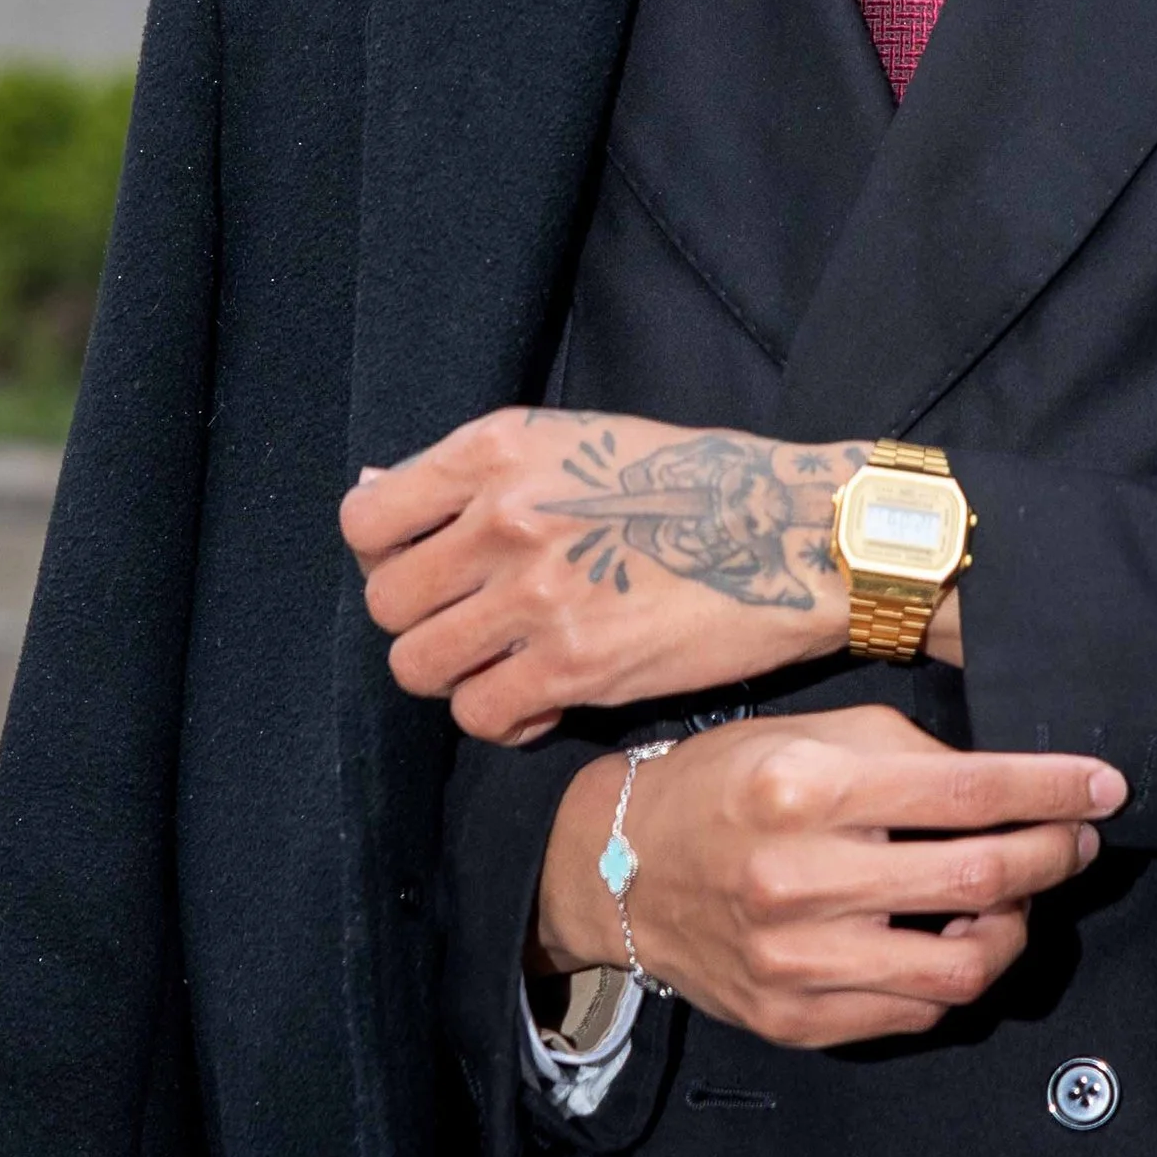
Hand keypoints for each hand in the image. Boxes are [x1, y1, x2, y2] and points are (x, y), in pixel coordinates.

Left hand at [341, 409, 884, 740]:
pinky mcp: (573, 666)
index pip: (366, 519)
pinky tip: (542, 694)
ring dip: (455, 672)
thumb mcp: (573, 441)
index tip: (426, 565)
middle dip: (423, 620)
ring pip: (419, 666)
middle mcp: (506, 516)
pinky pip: (480, 715)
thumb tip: (374, 489)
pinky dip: (503, 714)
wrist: (789, 531)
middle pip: (386, 603)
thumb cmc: (689, 479)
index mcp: (500, 449)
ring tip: (503, 659)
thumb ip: (472, 474)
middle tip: (473, 621)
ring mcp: (537, 595)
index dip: (386, 554)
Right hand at [537, 705, 1126, 1048]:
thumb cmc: (725, 785)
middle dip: (1053, 855)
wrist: (622, 871)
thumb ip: (905, 752)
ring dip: (1017, 927)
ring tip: (1020, 895)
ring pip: (963, 967)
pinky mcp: (799, 1021)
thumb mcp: (808, 734)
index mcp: (809, 790)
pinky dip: (959, 975)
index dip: (1052, 789)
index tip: (1103, 786)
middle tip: (1078, 839)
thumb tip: (1000, 783)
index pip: (967, 793)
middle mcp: (803, 879)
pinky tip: (960, 938)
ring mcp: (800, 962)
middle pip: (979, 878)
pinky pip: (918, 1012)